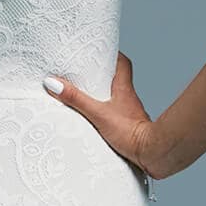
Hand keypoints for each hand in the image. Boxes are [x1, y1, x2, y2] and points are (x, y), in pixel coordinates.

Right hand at [42, 51, 157, 182]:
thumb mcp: (98, 114)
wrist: (151, 153)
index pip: (122, 62)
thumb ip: (76, 99)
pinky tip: (93, 117)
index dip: (111, 54)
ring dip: (102, 93)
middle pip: (116, 77)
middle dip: (101, 73)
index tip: (98, 51)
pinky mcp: (128, 126)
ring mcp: (129, 111)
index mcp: (123, 87)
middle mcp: (128, 97)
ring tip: (83, 94)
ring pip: (115, 95)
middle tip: (84, 72)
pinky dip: (104, 110)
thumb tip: (54, 83)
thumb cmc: (130, 133)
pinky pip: (114, 112)